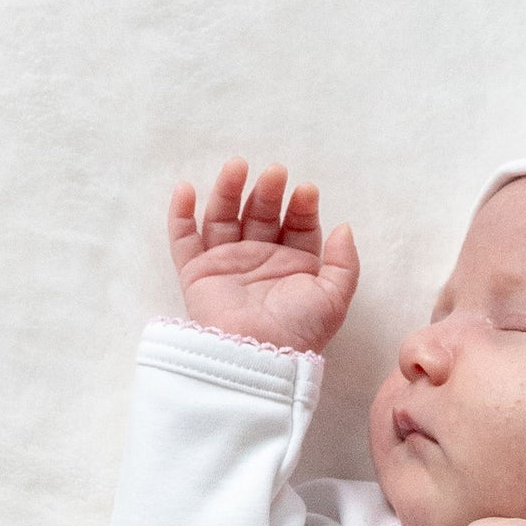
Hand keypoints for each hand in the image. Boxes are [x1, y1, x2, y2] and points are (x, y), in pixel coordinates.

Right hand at [168, 157, 359, 352]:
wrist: (258, 358)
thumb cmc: (298, 332)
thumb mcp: (334, 298)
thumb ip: (344, 263)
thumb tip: (343, 227)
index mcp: (293, 266)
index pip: (296, 224)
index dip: (301, 206)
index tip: (305, 191)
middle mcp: (259, 260)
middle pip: (259, 213)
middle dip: (267, 192)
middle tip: (275, 174)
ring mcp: (226, 265)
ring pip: (222, 217)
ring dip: (227, 190)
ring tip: (237, 166)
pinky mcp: (197, 274)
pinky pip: (183, 240)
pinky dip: (180, 215)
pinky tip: (185, 189)